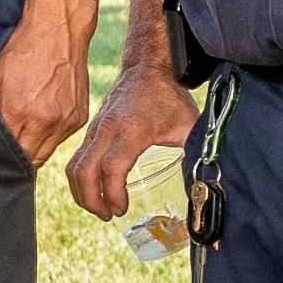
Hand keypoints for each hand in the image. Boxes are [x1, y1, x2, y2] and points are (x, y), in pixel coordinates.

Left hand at [0, 4, 98, 171]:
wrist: (58, 29)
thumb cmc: (23, 49)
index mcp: (18, 109)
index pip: (6, 152)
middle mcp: (44, 119)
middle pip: (27, 160)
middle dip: (16, 159)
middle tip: (7, 153)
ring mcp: (65, 119)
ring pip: (45, 153)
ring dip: (34, 149)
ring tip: (25, 136)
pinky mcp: (79, 116)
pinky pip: (61, 139)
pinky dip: (50, 136)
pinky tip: (43, 121)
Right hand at [72, 58, 195, 225]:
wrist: (146, 67)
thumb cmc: (169, 97)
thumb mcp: (188, 124)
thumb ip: (197, 152)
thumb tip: (207, 182)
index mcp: (132, 129)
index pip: (112, 168)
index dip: (114, 194)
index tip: (122, 209)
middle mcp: (108, 129)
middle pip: (84, 171)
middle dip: (92, 201)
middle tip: (109, 216)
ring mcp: (96, 129)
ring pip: (75, 166)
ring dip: (82, 193)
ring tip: (100, 208)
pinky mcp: (91, 131)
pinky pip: (77, 159)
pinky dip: (80, 179)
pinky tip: (95, 191)